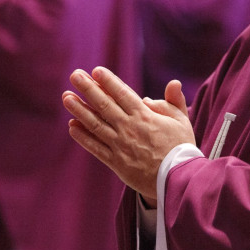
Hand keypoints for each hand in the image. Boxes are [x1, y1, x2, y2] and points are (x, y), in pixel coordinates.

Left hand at [63, 67, 194, 204]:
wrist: (177, 179)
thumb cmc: (181, 148)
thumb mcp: (182, 120)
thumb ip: (174, 100)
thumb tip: (172, 83)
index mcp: (144, 116)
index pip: (122, 94)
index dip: (108, 81)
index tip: (95, 70)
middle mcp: (128, 128)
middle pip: (104, 105)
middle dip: (88, 88)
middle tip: (75, 75)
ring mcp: (120, 145)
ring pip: (95, 124)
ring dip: (79, 110)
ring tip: (66, 97)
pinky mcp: (116, 162)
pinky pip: (95, 148)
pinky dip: (82, 137)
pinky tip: (71, 126)